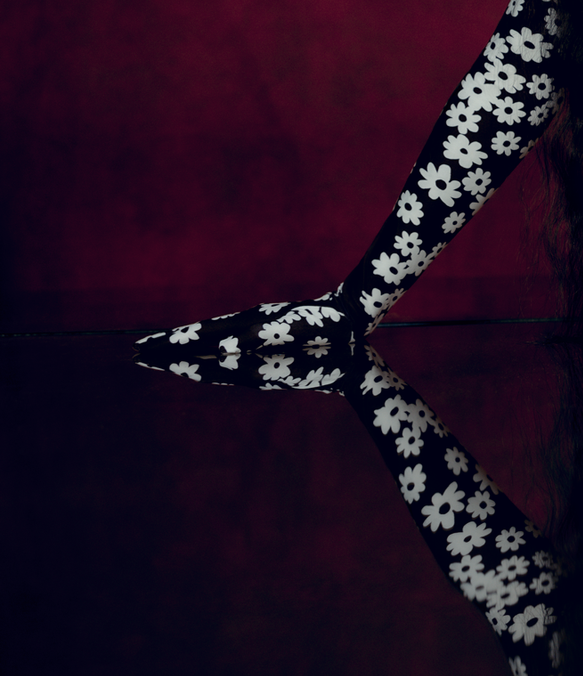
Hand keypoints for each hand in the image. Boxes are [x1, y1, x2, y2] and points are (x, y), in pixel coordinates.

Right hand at [133, 290, 362, 390]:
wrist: (352, 318)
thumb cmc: (327, 325)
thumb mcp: (297, 329)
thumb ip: (260, 335)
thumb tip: (223, 346)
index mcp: (249, 326)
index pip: (202, 338)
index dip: (174, 347)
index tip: (146, 350)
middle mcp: (248, 326)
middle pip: (200, 338)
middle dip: (169, 347)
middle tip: (137, 353)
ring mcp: (255, 330)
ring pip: (212, 341)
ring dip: (186, 349)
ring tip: (159, 353)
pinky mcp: (267, 337)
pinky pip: (230, 347)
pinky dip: (209, 352)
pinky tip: (202, 357)